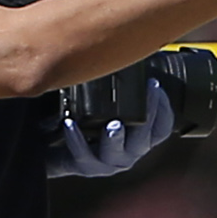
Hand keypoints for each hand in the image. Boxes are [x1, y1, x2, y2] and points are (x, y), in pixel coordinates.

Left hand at [46, 73, 176, 179]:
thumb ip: (118, 84)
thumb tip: (125, 50)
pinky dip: (77, 139)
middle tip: (145, 98)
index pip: (162, 127)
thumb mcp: (106, 99)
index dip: (163, 108)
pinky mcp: (85, 166)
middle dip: (146, 117)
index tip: (155, 85)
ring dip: (115, 138)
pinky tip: (70, 124)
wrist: (53, 141)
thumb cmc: (86, 116)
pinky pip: (83, 155)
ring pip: (117, 154)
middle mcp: (128, 151)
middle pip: (143, 140)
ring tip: (113, 125)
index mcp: (141, 136)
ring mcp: (108, 162)